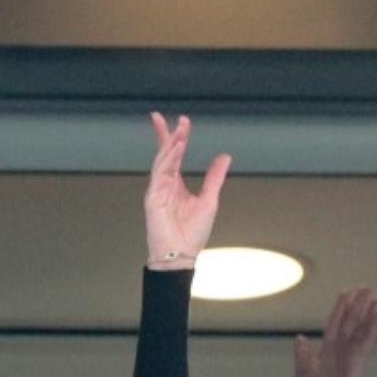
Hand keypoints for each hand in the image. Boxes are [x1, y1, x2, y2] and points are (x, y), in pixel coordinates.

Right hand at [144, 113, 229, 267]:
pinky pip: (159, 174)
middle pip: (165, 153)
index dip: (177, 137)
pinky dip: (167, 160)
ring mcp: (157, 190)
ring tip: (181, 132)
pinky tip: (175, 149)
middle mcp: (164, 184)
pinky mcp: (153, 198)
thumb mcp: (209, 199)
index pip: (174, 155)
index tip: (183, 122)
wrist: (181, 256)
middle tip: (180, 120)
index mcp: (176, 184)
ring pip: (163, 161)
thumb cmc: (191, 234)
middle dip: (171, 135)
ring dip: (171, 145)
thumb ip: (214, 177)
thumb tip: (224, 157)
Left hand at [294, 288, 376, 376]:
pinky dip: (372, 324)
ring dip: (368, 311)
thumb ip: (303, 355)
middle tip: (367, 287)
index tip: (346, 292)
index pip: (335, 324)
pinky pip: (366, 337)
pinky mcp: (360, 358)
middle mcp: (341, 350)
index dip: (340, 308)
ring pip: (361, 327)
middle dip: (358, 304)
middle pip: (351, 321)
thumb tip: (300, 337)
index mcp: (327, 351)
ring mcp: (352, 353)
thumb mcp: (302, 374)